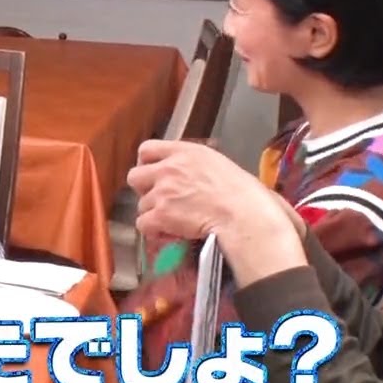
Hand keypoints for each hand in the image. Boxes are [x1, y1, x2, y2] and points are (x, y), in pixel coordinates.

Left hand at [127, 139, 306, 283]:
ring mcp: (162, 191)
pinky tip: (168, 233)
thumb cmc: (247, 195)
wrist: (245, 216)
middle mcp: (169, 168)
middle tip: (160, 199)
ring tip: (173, 220)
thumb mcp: (223, 165)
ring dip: (154, 213)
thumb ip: (201, 166)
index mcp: (186, 152)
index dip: (146, 162)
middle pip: (135, 176)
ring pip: (141, 204)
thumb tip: (201, 176)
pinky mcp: (160, 214)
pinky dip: (153, 230)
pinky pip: (143, 223)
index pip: (147, 149)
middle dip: (144, 189)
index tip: (152, 172)